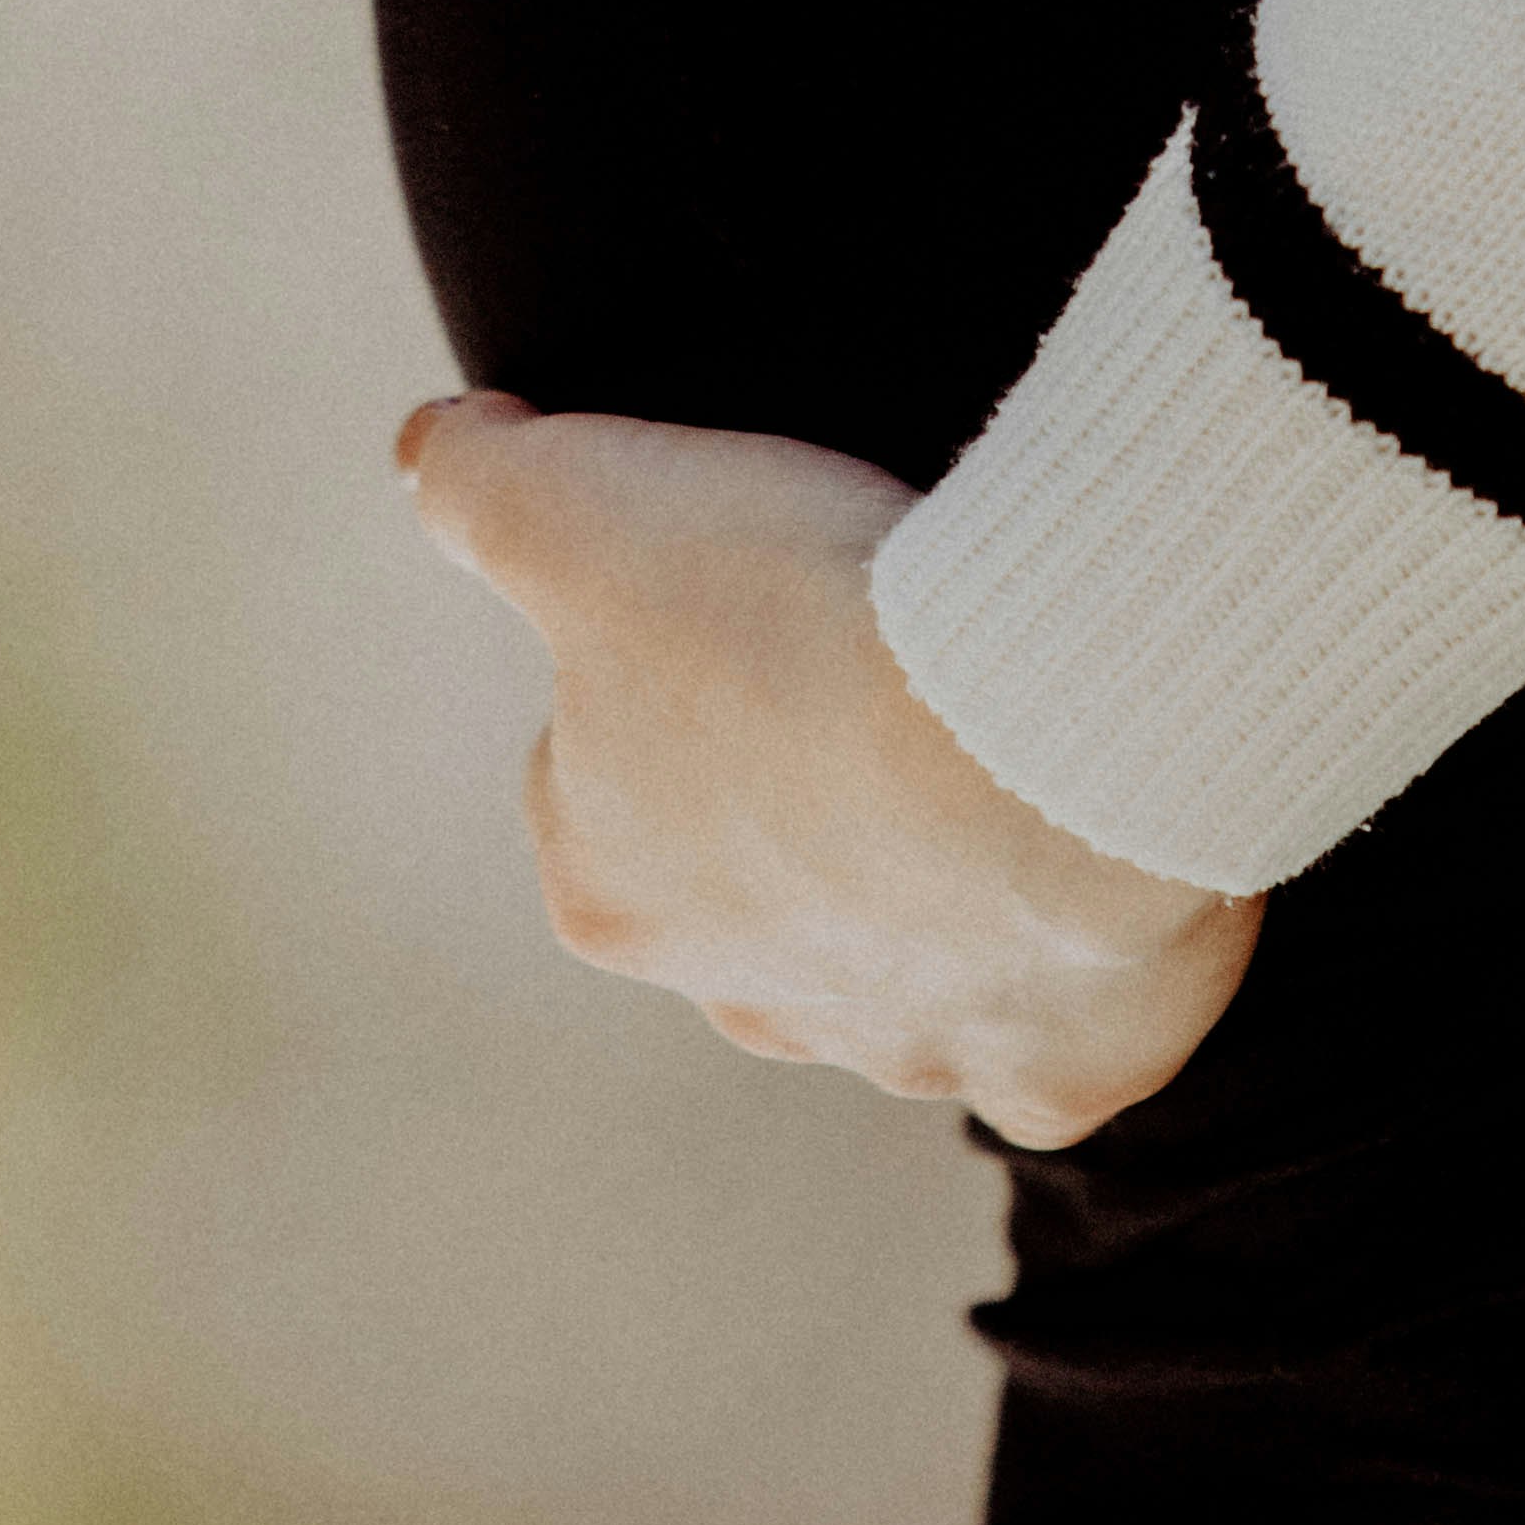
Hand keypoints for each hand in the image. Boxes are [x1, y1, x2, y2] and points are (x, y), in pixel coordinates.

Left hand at [399, 393, 1261, 1144]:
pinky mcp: (1055, 1074)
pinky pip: (1053, 1044)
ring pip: (901, 966)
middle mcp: (740, 1000)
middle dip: (804, 798)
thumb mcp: (591, 505)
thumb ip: (479, 484)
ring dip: (937, 887)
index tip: (765, 598)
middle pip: (751, 883)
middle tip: (889, 670)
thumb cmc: (805, 622)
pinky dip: (1076, 981)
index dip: (677, 672)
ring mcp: (907, 1046)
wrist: (1043, 730)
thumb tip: (426, 450)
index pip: (601, 770)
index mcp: (608, 888)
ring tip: (1002, 756)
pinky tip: (1098, 880)